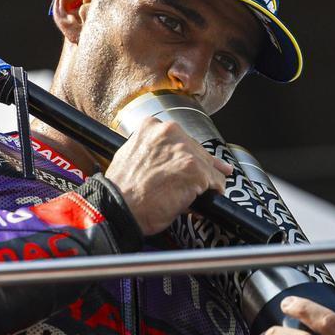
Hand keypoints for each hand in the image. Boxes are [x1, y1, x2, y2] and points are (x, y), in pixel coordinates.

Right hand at [103, 117, 231, 235]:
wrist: (118, 208)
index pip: (178, 138)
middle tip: (197, 182)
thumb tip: (166, 162)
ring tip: (201, 193)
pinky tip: (204, 201)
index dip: (184, 154)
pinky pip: (216, 182)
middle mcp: (169, 132)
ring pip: (209, 165)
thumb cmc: (119, 190)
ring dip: (206, 180)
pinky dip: (213, 193)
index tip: (186, 164)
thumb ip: (149, 151)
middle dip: (199, 166)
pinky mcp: (196, 170)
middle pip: (197, 150)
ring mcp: (184, 151)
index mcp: (150, 127)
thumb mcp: (129, 157)